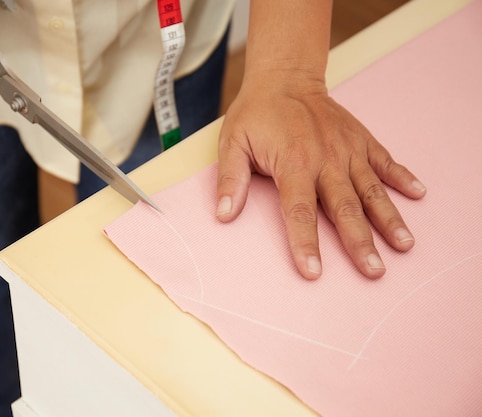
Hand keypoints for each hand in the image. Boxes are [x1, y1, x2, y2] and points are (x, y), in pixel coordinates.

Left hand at [216, 71, 426, 278]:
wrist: (285, 78)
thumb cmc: (256, 113)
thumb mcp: (232, 143)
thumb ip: (230, 179)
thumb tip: (224, 214)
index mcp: (293, 163)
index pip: (299, 211)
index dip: (305, 243)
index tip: (313, 271)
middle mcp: (326, 159)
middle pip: (344, 207)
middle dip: (360, 241)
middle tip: (374, 271)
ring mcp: (347, 149)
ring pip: (371, 189)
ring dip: (388, 218)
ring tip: (404, 245)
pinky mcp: (360, 140)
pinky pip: (385, 161)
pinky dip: (402, 177)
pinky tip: (419, 194)